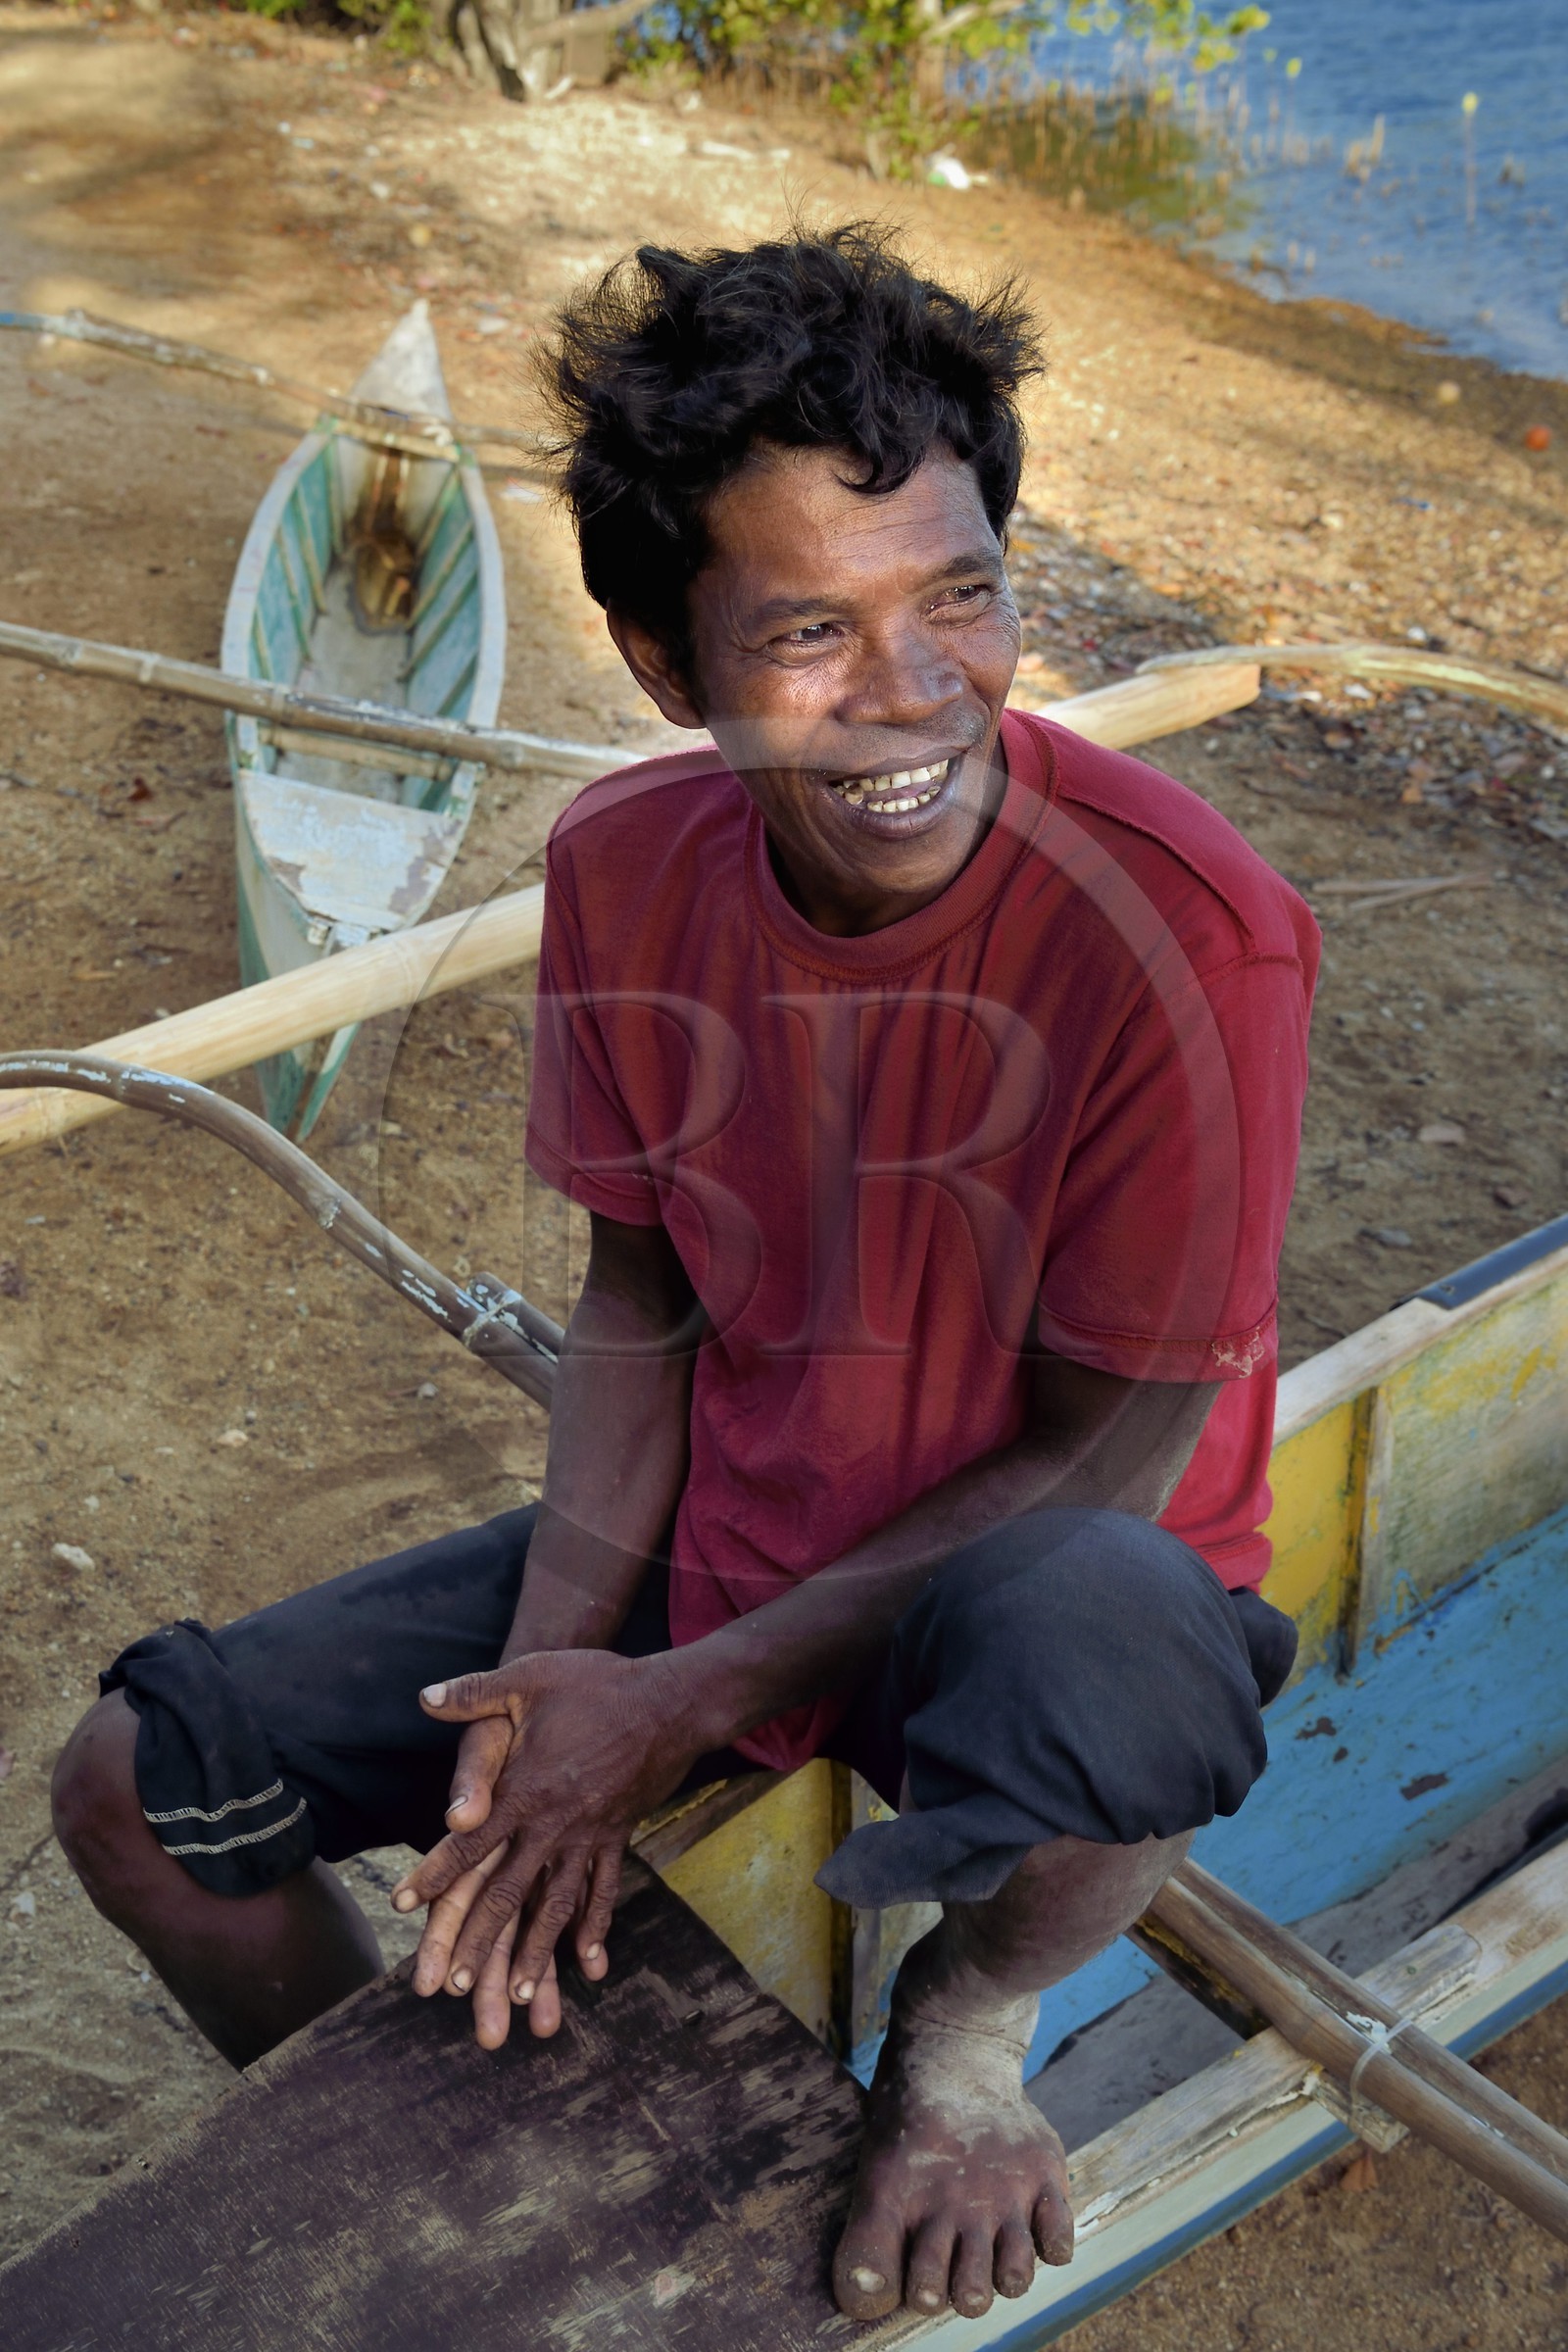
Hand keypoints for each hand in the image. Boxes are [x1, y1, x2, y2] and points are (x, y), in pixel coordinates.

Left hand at [392, 1646, 702, 2042]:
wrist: (671, 1702)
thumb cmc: (597, 1685)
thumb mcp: (530, 1677)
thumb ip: (475, 1693)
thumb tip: (425, 1696)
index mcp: (524, 1789)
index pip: (468, 1841)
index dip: (434, 1873)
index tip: (404, 1905)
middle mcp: (552, 1823)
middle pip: (507, 1891)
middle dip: (476, 1939)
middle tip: (451, 1983)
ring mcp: (588, 1835)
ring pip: (554, 1905)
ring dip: (533, 1951)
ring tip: (516, 1994)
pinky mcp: (617, 1836)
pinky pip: (603, 1890)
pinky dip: (594, 1928)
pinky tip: (588, 1964)